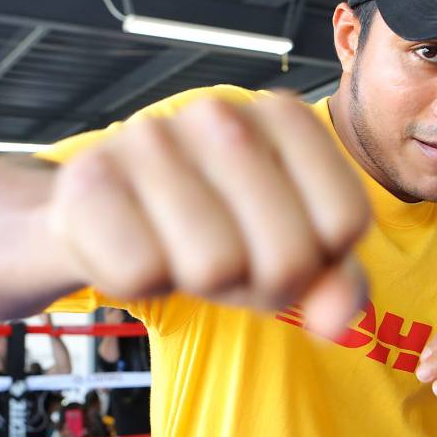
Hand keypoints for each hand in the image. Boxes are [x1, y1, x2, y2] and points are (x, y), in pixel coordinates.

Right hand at [47, 93, 370, 338]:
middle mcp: (222, 114)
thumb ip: (334, 282)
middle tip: (228, 260)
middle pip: (288, 257)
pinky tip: (135, 246)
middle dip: (261, 284)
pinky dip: (141, 283)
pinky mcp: (90, 178)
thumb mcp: (290, 249)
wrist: (103, 212)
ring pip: (215, 268)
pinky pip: (141, 275)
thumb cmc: (214, 225)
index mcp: (285, 118)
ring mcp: (152, 139)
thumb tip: (339, 322)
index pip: (345, 222)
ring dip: (199, 285)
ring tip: (180, 252)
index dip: (319, 261)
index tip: (283, 246)